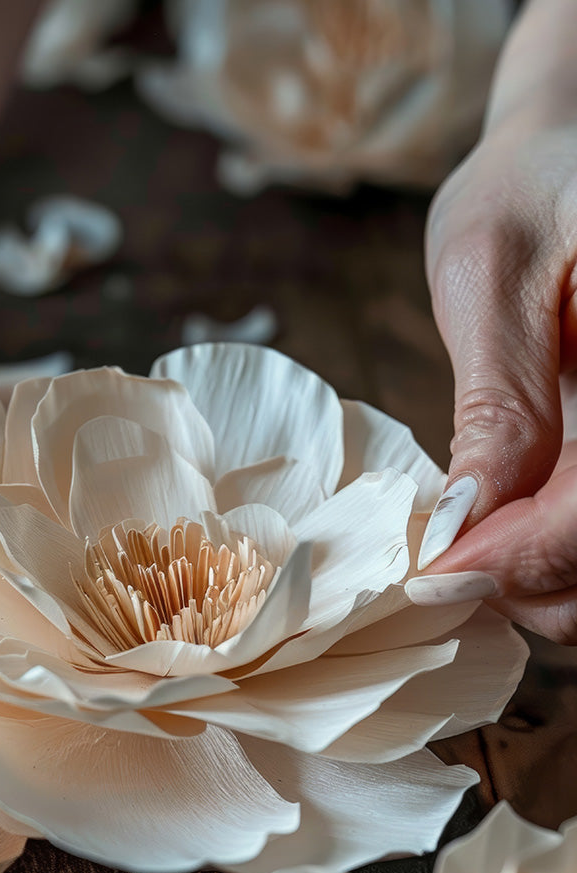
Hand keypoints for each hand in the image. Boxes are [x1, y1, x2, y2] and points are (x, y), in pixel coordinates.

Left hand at [419, 96, 576, 640]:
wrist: (564, 159)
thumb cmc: (531, 189)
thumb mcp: (493, 276)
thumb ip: (496, 406)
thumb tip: (465, 526)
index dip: (527, 555)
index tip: (437, 572)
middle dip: (534, 581)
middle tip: (445, 565)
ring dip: (546, 584)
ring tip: (468, 550)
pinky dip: (556, 564)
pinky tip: (504, 537)